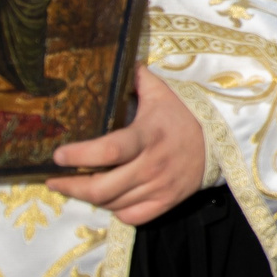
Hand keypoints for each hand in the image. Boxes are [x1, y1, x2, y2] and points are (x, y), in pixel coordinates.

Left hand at [47, 67, 206, 225]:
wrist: (222, 140)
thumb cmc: (184, 114)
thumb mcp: (162, 92)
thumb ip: (136, 79)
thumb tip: (118, 60)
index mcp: (147, 135)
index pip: (109, 150)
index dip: (80, 155)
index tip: (58, 155)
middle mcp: (151, 165)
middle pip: (102, 188)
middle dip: (72, 186)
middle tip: (55, 179)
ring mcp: (159, 187)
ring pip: (113, 204)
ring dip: (90, 198)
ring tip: (75, 187)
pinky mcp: (167, 202)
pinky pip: (132, 217)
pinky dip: (116, 211)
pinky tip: (108, 199)